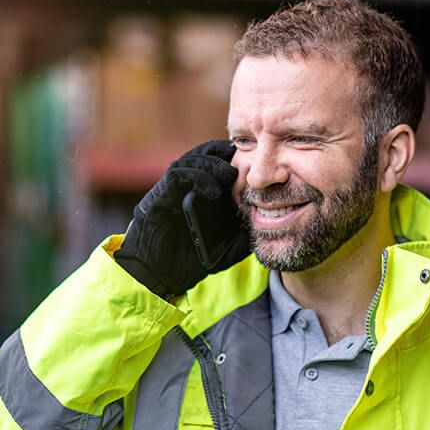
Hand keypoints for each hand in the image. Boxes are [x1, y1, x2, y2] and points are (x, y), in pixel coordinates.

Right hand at [114, 140, 249, 298]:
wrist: (159, 275)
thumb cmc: (189, 262)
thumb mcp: (227, 249)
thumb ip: (244, 236)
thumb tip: (269, 226)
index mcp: (202, 194)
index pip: (219, 163)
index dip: (238, 159)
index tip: (258, 164)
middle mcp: (187, 186)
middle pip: (207, 154)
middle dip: (226, 154)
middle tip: (247, 161)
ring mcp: (173, 188)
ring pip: (193, 159)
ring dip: (213, 163)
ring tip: (232, 175)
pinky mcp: (161, 194)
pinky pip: (179, 175)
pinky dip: (198, 177)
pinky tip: (214, 192)